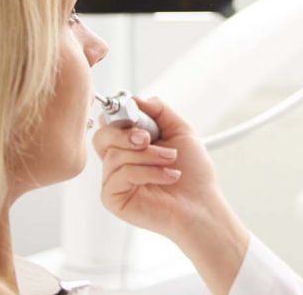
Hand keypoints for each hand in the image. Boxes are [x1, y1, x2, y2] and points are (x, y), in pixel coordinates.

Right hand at [92, 97, 244, 251]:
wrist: (201, 203)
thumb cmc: (192, 172)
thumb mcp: (180, 130)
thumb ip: (159, 110)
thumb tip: (136, 99)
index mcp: (129, 145)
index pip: (109, 123)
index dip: (119, 116)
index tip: (136, 115)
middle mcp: (118, 161)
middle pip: (101, 136)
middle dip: (126, 134)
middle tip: (148, 138)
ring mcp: (113, 180)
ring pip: (115, 155)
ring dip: (149, 155)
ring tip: (170, 162)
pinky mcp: (112, 198)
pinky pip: (120, 174)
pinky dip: (147, 172)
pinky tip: (166, 177)